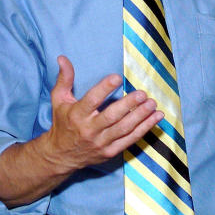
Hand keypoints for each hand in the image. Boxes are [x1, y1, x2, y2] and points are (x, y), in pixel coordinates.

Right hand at [41, 55, 163, 171]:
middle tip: (142, 94)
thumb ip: (64, 79)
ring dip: (141, 116)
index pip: (92, 100)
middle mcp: (89, 130)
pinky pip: (130, 139)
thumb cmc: (62, 123)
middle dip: (129, 104)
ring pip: (124, 129)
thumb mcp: (59, 100)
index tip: (117, 77)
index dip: (104, 88)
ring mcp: (101, 142)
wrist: (62, 156)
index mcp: (77, 115)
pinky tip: (156, 118)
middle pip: (112, 116)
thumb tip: (62, 58)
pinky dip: (145, 128)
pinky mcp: (110, 152)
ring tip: (152, 104)